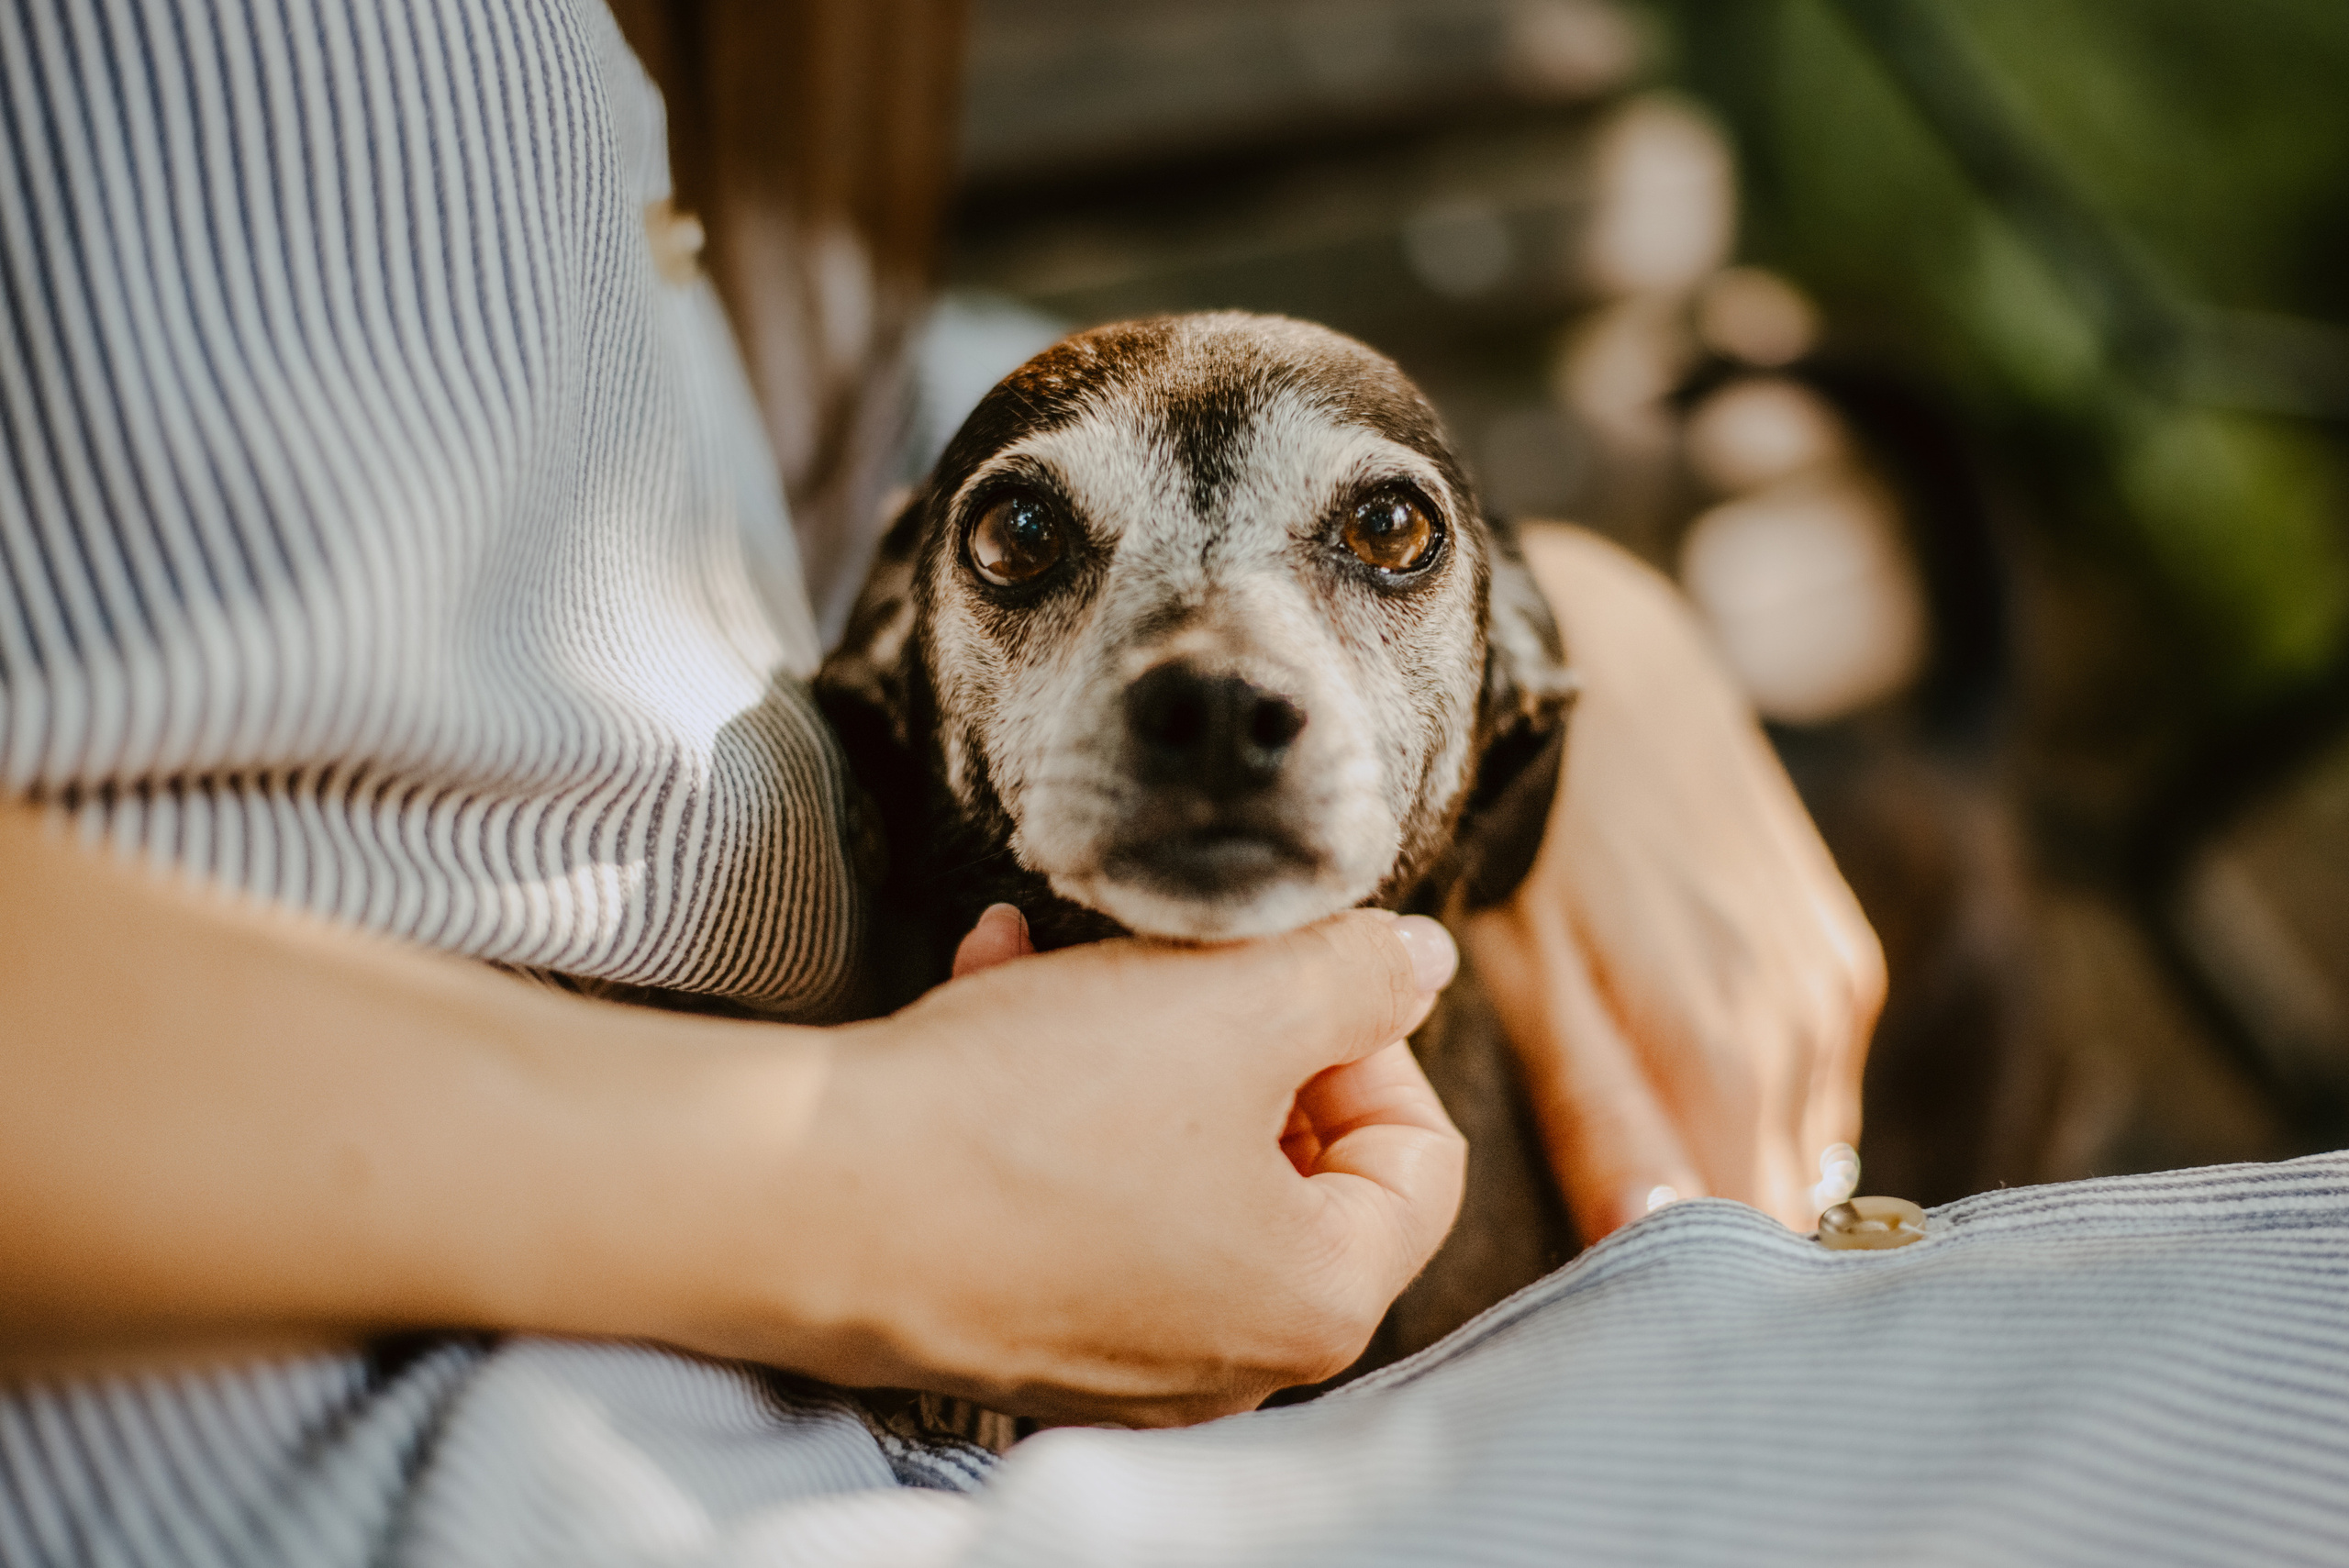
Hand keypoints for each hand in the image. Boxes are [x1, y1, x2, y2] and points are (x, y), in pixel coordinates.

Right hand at [695, 908, 1466, 1426]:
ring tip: (1054, 957)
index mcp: (1316, 1302)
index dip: (1370, 1034)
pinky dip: (1053, 1082)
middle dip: (1233, 1026)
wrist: (807, 1198)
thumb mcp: (1230, 1002)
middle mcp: (1230, 1358)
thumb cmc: (1032, 1115)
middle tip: (1173, 958)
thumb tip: (1418, 962)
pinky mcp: (1021, 1318)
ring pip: (1175, 1152)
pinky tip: (991, 984)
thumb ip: (1358, 974)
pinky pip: (1080, 1184)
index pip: (1420, 1156)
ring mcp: (1120, 1350)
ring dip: (1129, 1033)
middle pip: (1294, 1156)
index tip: (1288, 970)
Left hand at [1462, 526, 1885, 1238]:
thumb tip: (1653, 1241)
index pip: (1734, 1240)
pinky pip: (1816, 1081)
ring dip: (1739, 1172)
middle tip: (1618, 1243)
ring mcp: (1836, 988)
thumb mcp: (1523, 969)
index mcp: (1723, 1055)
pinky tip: (1691, 1080)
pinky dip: (1760, 1106)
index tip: (1615, 1300)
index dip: (1675, 1283)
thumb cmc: (1520, 819)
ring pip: (1803, 1148)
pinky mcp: (1841, 948)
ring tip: (1648, 1162)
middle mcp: (1805, 1032)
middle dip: (1710, 1243)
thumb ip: (1599, 1110)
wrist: (1596, 650)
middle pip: (1780, 1208)